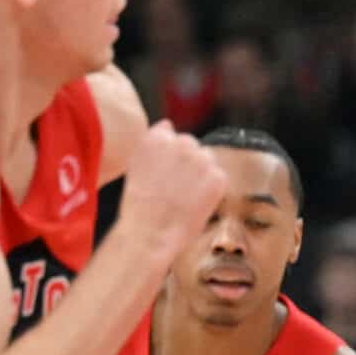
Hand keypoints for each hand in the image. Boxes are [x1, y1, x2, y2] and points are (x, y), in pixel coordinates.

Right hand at [113, 122, 227, 259]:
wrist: (151, 230)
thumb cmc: (139, 202)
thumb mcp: (136, 162)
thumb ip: (154, 140)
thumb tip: (169, 124)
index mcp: (158, 136)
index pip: (171, 134)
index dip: (169, 155)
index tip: (163, 172)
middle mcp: (181, 142)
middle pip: (191, 144)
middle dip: (187, 161)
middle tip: (175, 186)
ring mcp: (202, 159)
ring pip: (207, 158)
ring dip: (201, 172)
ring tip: (184, 194)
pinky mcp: (218, 177)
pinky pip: (218, 177)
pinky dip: (211, 189)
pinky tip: (195, 202)